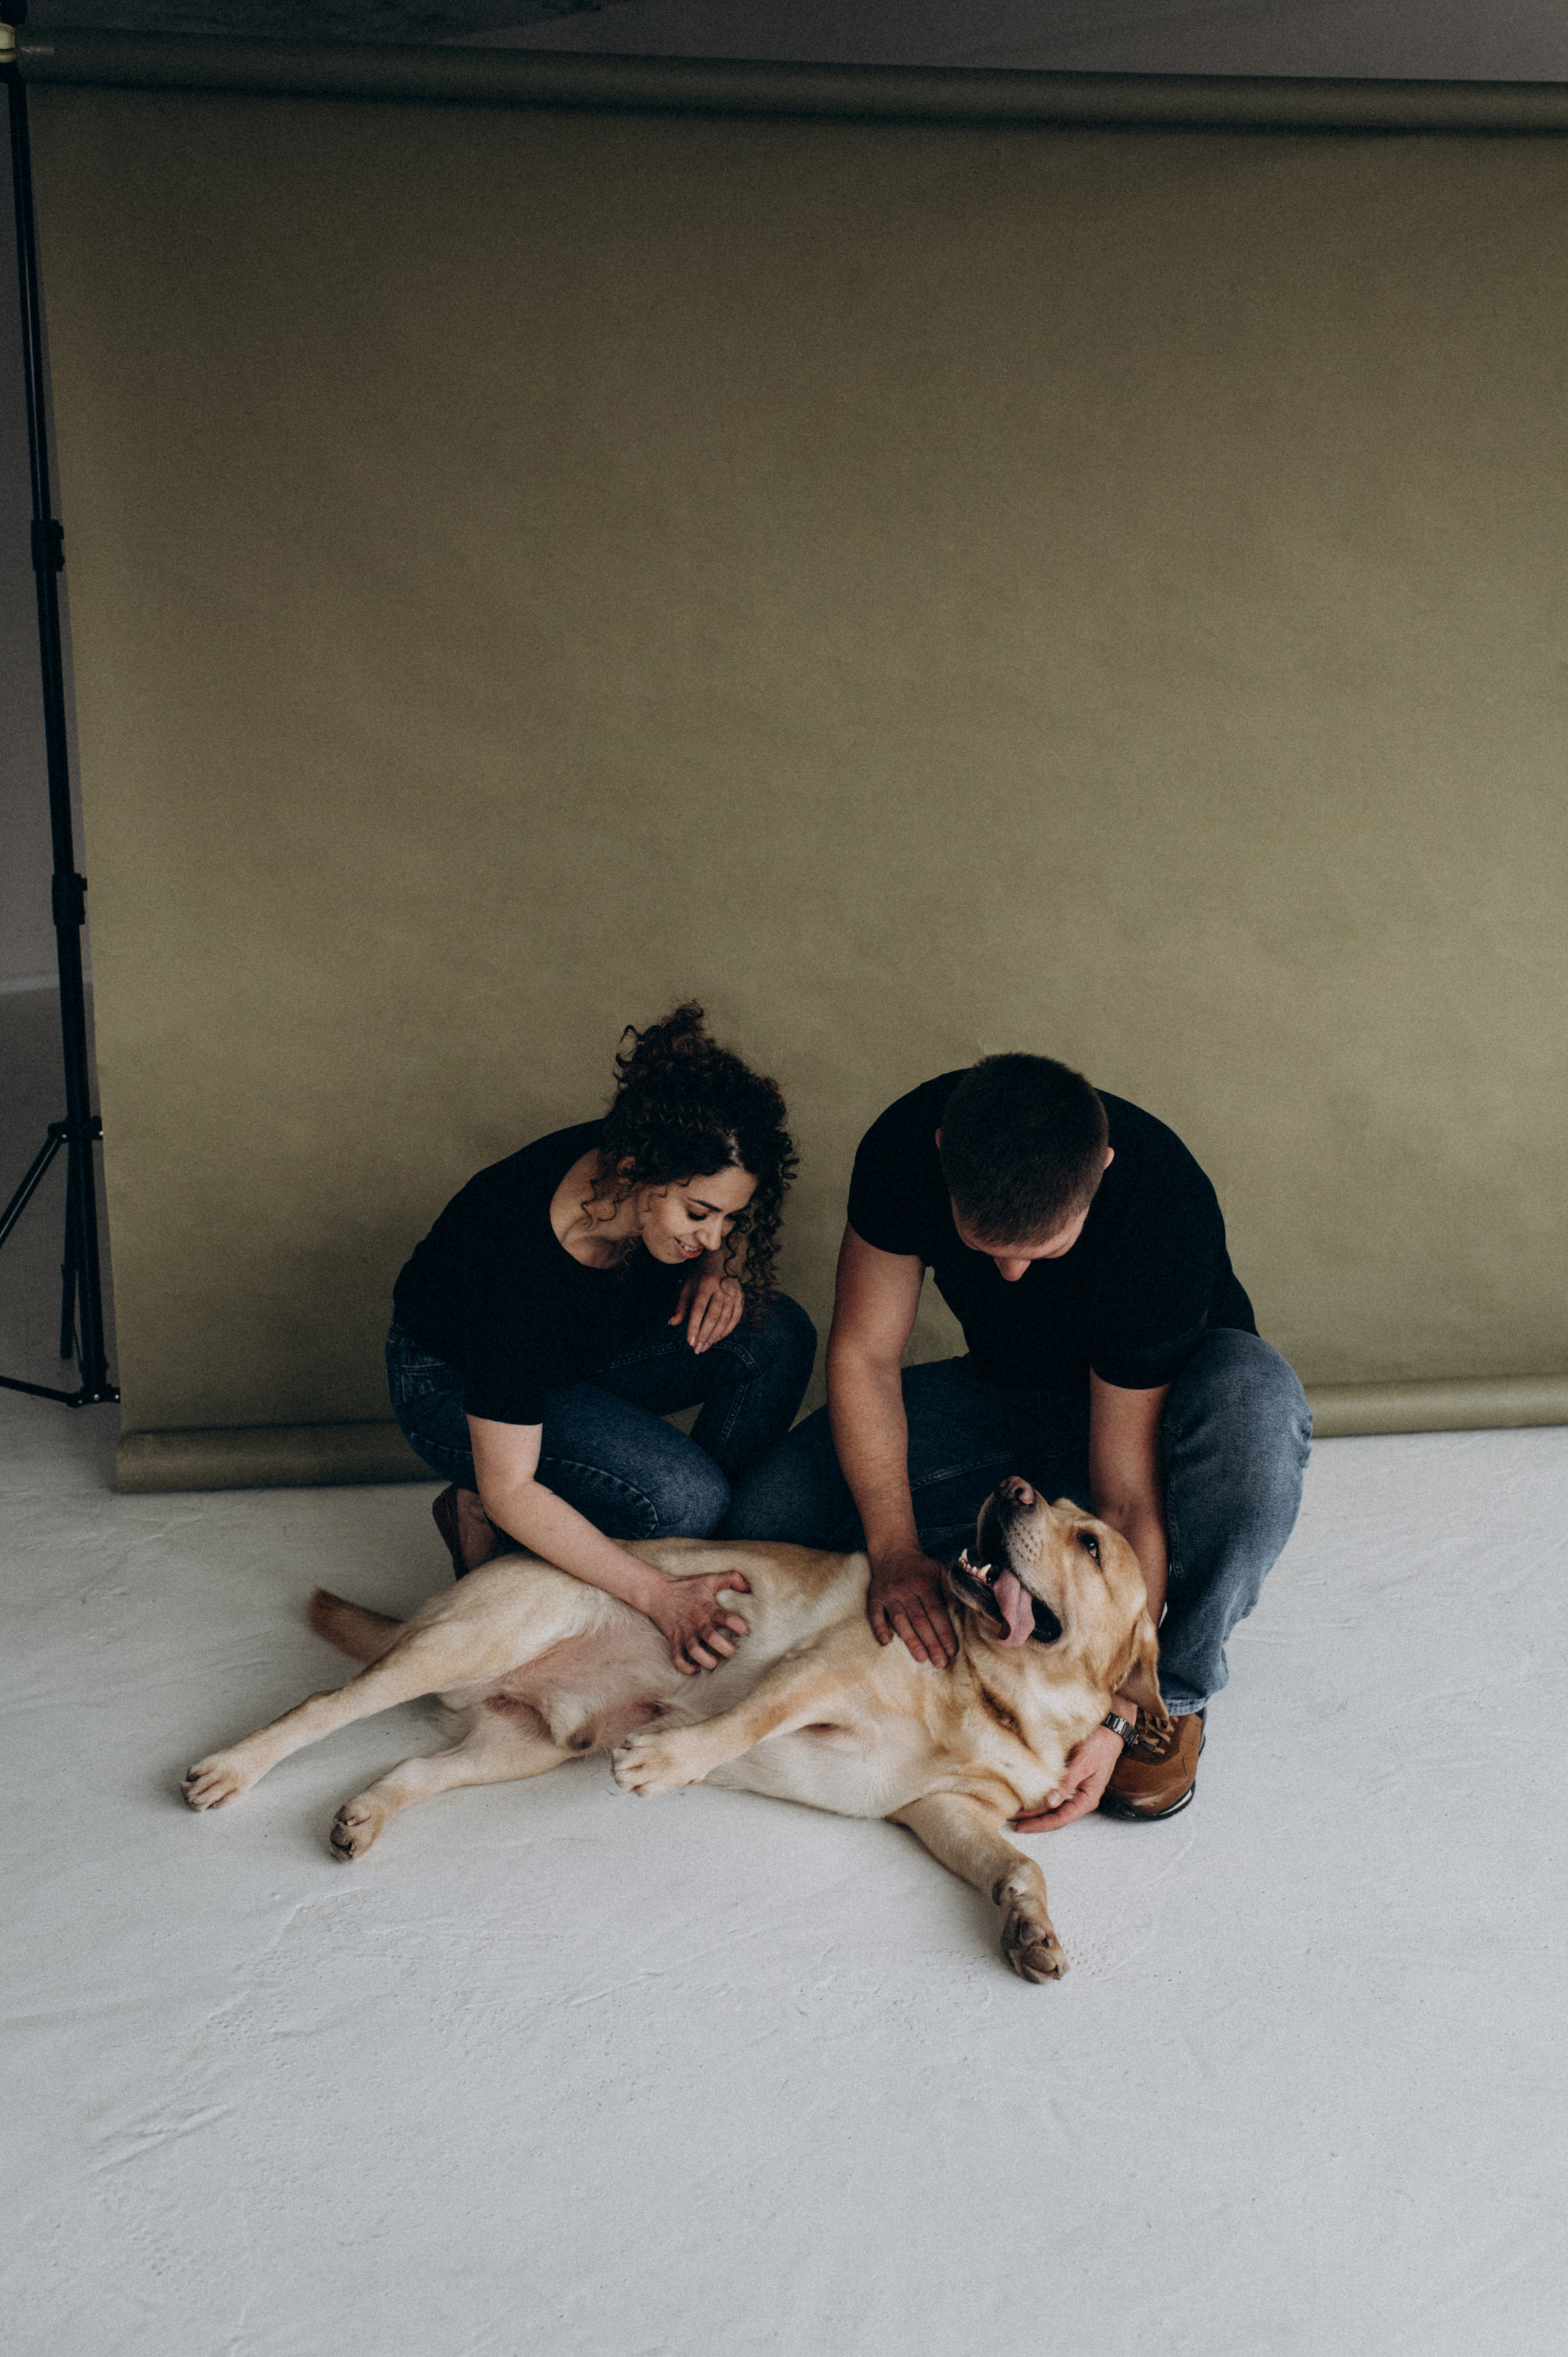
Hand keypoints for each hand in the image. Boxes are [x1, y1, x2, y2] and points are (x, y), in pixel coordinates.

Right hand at [646, 1569, 750, 1675]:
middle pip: (711, 1638)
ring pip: (694, 1651)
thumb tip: (749, 1588)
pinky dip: (685, 1667)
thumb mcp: (711, 1579)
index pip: (725, 1617)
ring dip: (706, 1660)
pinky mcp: (673, 1640)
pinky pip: (677, 1658)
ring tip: (714, 1663)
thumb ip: (732, 1579)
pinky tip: (695, 1669)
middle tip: (733, 1652)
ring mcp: (684, 1633)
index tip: (746, 1631)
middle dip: (724, 1648)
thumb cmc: (688, 1587)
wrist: (658, 1592)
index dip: (737, 1625)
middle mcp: (697, 1622)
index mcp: (708, 1608)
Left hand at [670, 1269, 744, 1353]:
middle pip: (713, 1316)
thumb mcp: (688, 1287)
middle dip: (704, 1335)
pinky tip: (717, 1339)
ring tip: (705, 1346)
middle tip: (697, 1349)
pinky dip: (726, 1331)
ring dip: (714, 1336)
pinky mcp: (741, 1298)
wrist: (722, 1260)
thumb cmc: (700, 1276)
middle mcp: (722, 1288)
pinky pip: (735, 1319)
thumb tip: (672, 1323)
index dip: (694, 1326)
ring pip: (725, 1320)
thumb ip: (681, 1306)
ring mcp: (733, 1293)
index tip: (689, 1342)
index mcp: (706, 1283)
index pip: (699, 1309)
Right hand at [866, 1545, 956, 1666]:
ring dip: (910, 1639)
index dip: (944, 1632)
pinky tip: (886, 1642)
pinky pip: (875, 1614)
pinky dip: (879, 1628)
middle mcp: (906, 1590)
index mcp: (924, 1584)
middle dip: (931, 1642)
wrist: (893, 1551)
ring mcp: (889, 1594)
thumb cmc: (921, 1567)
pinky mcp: (875, 1597)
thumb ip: (950, 1590)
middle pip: (920, 1620)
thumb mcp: (940, 1571)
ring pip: (900, 1620)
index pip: (936, 1612)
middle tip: (940, 1663)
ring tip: (921, 1658)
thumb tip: (961, 1612)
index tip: (951, 1651)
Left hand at [1010, 1724, 1123, 1830]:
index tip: (1021, 1826)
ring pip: (1050, 1804)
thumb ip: (1067, 1783)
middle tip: (1008, 1818)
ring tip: (1012, 1808)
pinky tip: (1023, 1793)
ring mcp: (1072, 1789)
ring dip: (1032, 1807)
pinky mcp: (1066, 1778)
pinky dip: (1037, 1793)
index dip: (1039, 1824)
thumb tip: (1050, 1802)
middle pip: (1052, 1814)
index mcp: (1086, 1799)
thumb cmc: (1100, 1745)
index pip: (1060, 1819)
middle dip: (1031, 1818)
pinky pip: (1050, 1790)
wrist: (1108, 1729)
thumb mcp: (1083, 1763)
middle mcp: (1078, 1798)